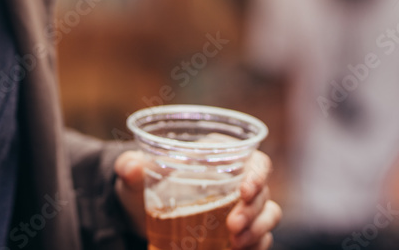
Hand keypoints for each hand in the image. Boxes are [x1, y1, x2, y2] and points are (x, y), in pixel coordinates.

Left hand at [114, 150, 280, 249]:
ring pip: (268, 215)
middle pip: (263, 193)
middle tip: (232, 226)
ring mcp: (240, 208)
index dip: (258, 174)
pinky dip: (256, 244)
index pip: (256, 161)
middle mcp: (237, 181)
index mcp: (221, 157)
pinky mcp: (238, 233)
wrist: (138, 215)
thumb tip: (130, 167)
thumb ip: (130, 167)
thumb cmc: (143, 185)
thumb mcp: (134, 175)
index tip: (244, 191)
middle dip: (253, 211)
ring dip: (258, 229)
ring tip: (236, 242)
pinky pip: (260, 238)